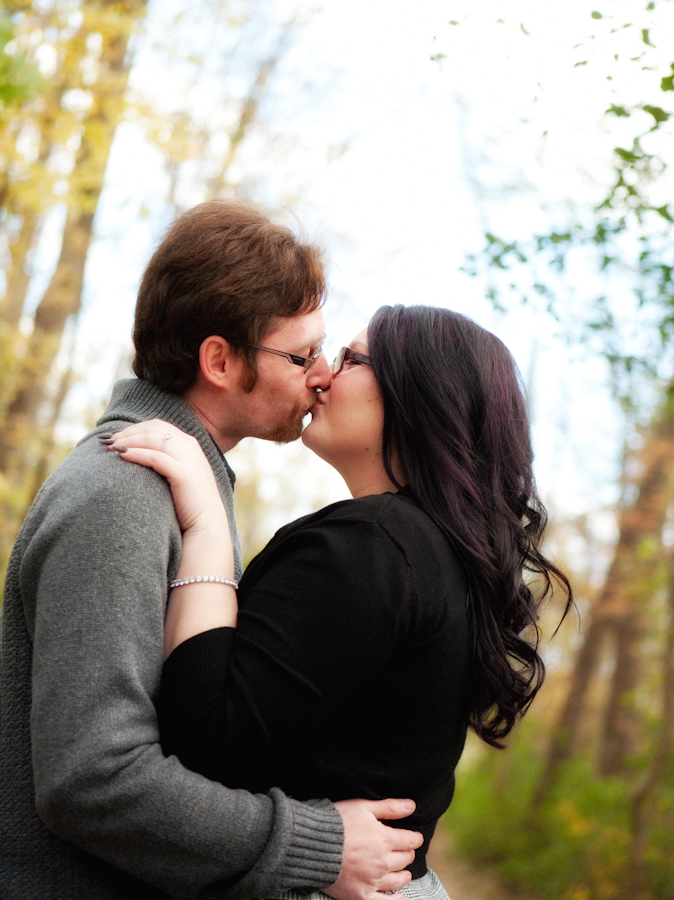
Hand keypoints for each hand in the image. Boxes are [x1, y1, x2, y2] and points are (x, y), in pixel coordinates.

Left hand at [100, 420, 227, 535]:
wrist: (207, 526)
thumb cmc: (188, 505)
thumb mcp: (178, 476)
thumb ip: (165, 462)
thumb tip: (138, 456)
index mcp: (189, 444)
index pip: (157, 426)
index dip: (133, 429)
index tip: (114, 437)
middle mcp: (190, 446)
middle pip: (152, 429)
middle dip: (126, 433)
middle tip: (105, 441)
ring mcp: (188, 458)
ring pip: (152, 439)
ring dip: (128, 440)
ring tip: (109, 447)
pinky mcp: (183, 474)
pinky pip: (155, 457)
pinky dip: (136, 453)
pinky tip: (121, 456)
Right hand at [325, 799, 422, 899]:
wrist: (311, 844)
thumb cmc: (336, 821)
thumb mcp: (363, 806)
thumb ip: (390, 807)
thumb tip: (412, 806)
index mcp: (386, 839)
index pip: (410, 840)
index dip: (414, 838)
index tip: (414, 837)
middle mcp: (383, 862)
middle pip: (405, 859)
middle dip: (406, 853)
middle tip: (404, 850)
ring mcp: (373, 881)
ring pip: (398, 879)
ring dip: (403, 873)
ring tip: (403, 871)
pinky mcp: (361, 895)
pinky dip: (395, 899)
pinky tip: (399, 896)